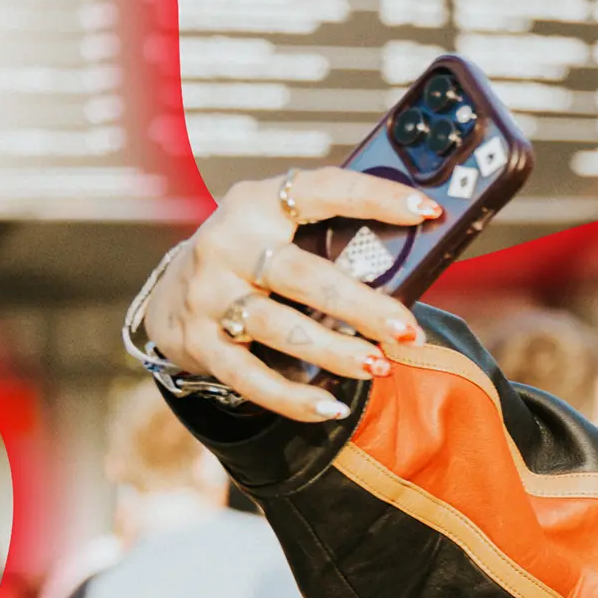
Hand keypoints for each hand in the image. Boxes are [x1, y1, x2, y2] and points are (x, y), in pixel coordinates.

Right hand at [137, 168, 444, 421]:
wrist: (171, 294)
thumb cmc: (255, 258)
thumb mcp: (281, 229)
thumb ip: (334, 234)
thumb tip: (422, 250)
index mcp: (257, 204)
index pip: (320, 190)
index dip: (374, 197)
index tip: (426, 210)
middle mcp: (227, 245)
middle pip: (302, 275)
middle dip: (360, 305)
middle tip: (408, 330)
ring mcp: (208, 295)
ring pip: (280, 328)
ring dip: (336, 352)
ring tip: (381, 366)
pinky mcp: (200, 343)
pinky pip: (250, 378)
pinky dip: (293, 398)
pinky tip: (332, 407)